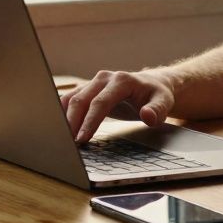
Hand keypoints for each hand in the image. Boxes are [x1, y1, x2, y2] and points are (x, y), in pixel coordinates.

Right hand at [60, 70, 175, 143]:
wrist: (152, 85)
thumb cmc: (156, 95)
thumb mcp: (163, 102)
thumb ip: (157, 110)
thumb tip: (147, 117)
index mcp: (121, 80)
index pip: (100, 102)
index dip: (90, 121)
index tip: (82, 139)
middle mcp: (104, 78)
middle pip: (81, 99)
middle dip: (72, 122)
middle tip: (67, 144)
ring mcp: (94, 83)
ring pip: (71, 98)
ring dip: (64, 118)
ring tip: (60, 139)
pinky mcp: (87, 90)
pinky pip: (70, 100)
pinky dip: (62, 113)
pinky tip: (59, 129)